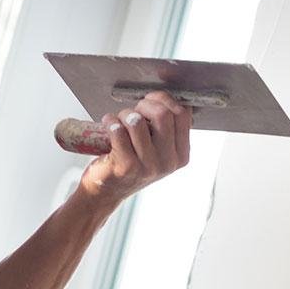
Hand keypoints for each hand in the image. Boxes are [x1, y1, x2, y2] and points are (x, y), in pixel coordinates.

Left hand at [79, 90, 191, 204]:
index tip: (151, 100)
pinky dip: (110, 122)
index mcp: (180, 154)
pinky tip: (108, 126)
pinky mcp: (126, 166)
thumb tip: (163, 98)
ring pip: (137, 120)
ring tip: (118, 122)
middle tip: (132, 112)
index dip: (165, 100)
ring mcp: (148, 166)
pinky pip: (118, 130)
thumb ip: (165, 127)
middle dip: (143, 105)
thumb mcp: (157, 149)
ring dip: (123, 114)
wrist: (107, 190)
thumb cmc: (131, 163)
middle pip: (162, 114)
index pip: (182, 114)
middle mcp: (167, 162)